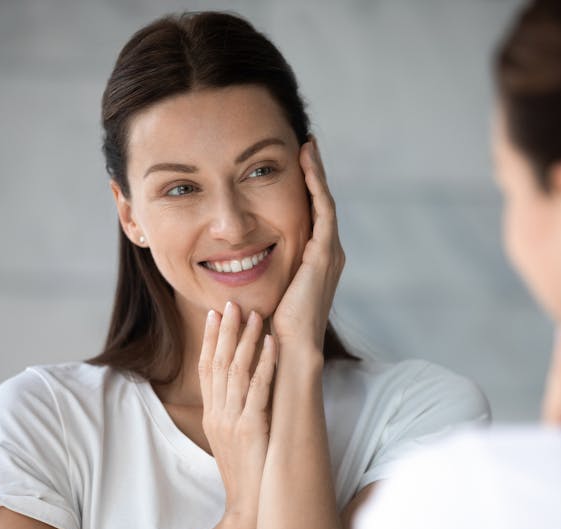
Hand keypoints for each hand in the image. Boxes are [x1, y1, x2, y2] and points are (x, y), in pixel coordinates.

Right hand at [198, 301, 276, 521]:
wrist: (248, 503)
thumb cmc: (245, 470)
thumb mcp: (231, 437)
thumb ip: (232, 410)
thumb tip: (242, 386)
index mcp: (212, 414)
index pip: (206, 368)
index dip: (210, 340)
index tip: (214, 314)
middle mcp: (218, 413)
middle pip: (217, 363)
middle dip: (225, 331)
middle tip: (232, 303)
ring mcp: (232, 419)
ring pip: (236, 370)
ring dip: (245, 340)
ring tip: (254, 314)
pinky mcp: (251, 427)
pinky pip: (258, 388)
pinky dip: (265, 363)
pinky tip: (272, 343)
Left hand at [272, 137, 344, 354]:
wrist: (286, 350)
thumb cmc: (269, 328)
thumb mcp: (264, 291)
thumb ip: (258, 273)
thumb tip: (231, 263)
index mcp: (315, 262)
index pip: (311, 217)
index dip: (304, 191)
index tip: (294, 166)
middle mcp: (328, 254)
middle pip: (321, 205)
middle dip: (314, 175)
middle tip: (305, 147)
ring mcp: (329, 253)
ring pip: (324, 202)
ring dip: (316, 173)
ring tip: (307, 148)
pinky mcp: (325, 254)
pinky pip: (322, 209)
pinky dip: (316, 184)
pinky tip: (306, 164)